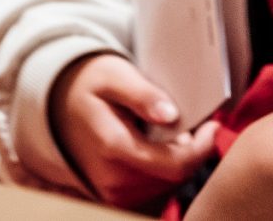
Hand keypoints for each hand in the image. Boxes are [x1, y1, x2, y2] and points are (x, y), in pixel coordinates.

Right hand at [49, 52, 217, 208]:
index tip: (212, 125)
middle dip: (191, 152)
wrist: (59, 107)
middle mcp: (113, 179)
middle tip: (193, 124)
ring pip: (167, 186)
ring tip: (172, 132)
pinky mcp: (115, 197)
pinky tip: (160, 147)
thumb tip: (170, 115)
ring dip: (178, 161)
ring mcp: (113, 193)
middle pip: (175, 178)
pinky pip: (155, 189)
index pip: (175, 164)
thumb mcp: (115, 75)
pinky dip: (165, 170)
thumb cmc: (90, 86)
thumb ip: (142, 94)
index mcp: (114, 147)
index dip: (202, 148)